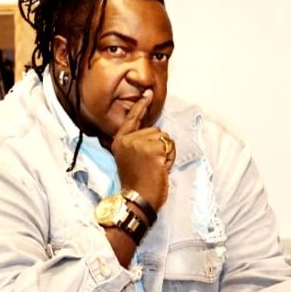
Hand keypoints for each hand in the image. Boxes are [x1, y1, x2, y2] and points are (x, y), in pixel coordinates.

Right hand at [111, 93, 175, 210]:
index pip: (132, 119)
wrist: (137, 199)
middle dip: (159, 147)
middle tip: (151, 165)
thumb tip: (154, 133)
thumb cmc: (136, 182)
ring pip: (164, 138)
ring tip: (155, 167)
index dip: (141, 106)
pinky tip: (161, 168)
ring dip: (165, 153)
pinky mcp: (152, 149)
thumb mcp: (129, 158)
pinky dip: (170, 158)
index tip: (148, 93)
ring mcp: (139, 143)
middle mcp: (127, 139)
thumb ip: (137, 143)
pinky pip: (170, 146)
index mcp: (120, 141)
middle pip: (155, 130)